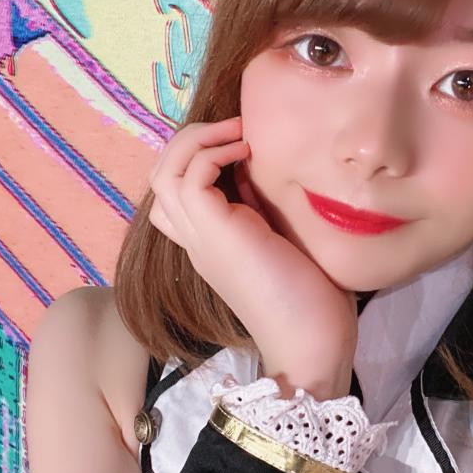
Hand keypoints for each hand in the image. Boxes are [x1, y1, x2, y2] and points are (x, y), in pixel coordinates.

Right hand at [147, 117, 357, 398]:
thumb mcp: (279, 240)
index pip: (174, 193)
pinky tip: (247, 151)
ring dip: (198, 140)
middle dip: (192, 140)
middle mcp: (195, 241)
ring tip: (238, 131)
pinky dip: (213, 153)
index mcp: (209, 243)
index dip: (197, 159)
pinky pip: (189, 178)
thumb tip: (254, 170)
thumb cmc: (309, 302)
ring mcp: (200, 239)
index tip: (241, 144)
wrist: (312, 344)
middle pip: (160, 177)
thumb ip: (259, 209)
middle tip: (236, 128)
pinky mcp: (215, 235)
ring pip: (164, 173)